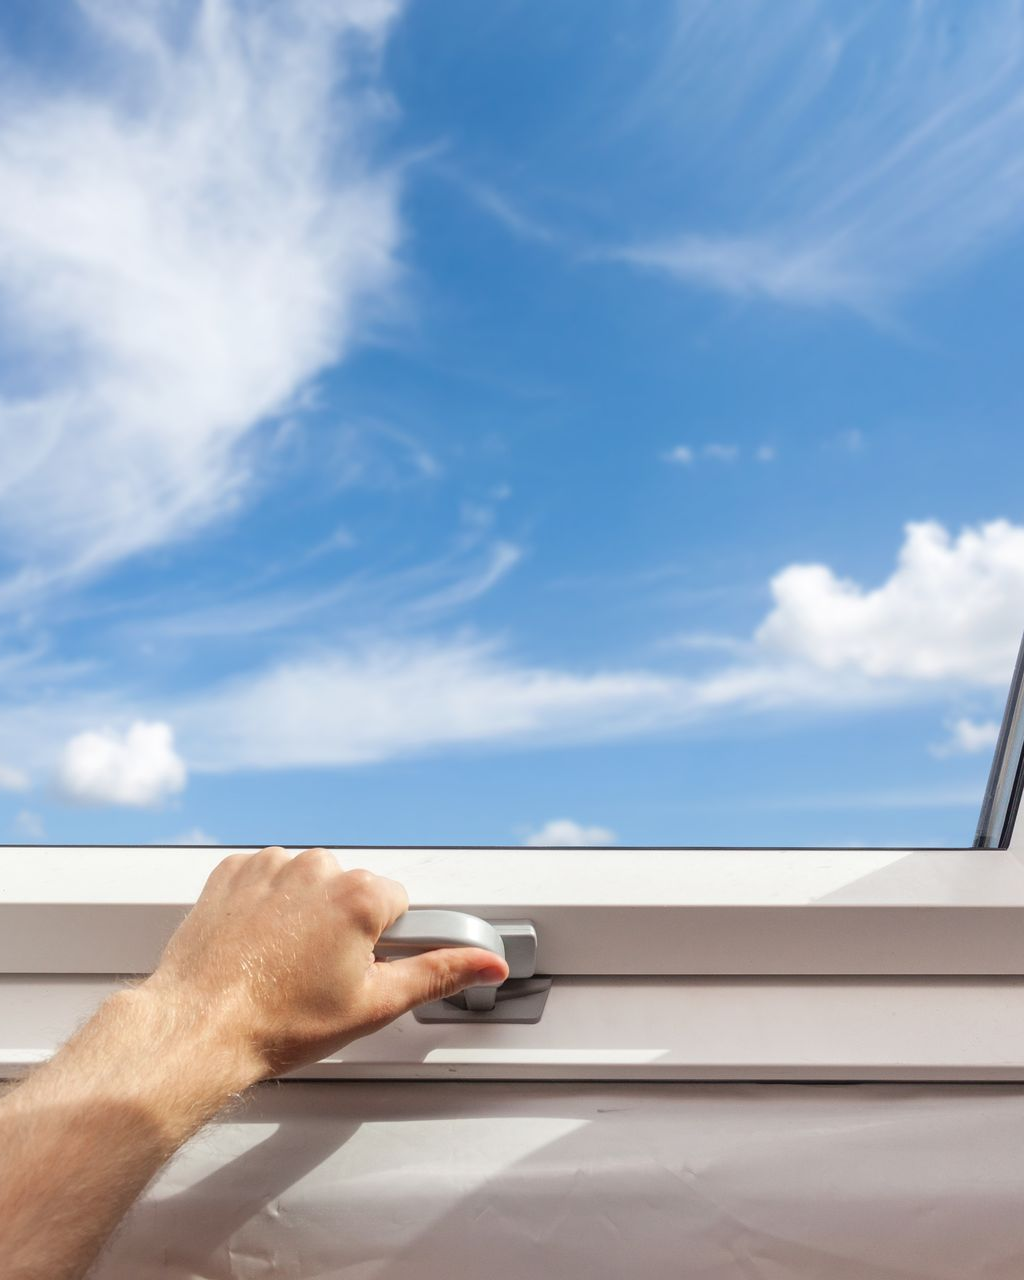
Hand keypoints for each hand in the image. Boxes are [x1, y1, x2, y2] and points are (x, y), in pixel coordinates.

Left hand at [140, 846, 509, 1079]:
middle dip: (343, 926)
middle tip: (317, 975)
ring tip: (280, 963)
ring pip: (308, 883)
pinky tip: (256, 944)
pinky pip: (265, 878)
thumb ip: (440, 973)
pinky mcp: (231, 872)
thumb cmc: (279, 1022)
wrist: (197, 1028)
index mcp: (358, 895)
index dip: (382, 943)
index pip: (398, 904)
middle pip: (352, 890)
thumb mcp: (374, 1005)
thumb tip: (488, 963)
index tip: (357, 968)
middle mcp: (315, 867)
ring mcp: (269, 865)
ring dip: (302, 913)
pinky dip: (264, 904)